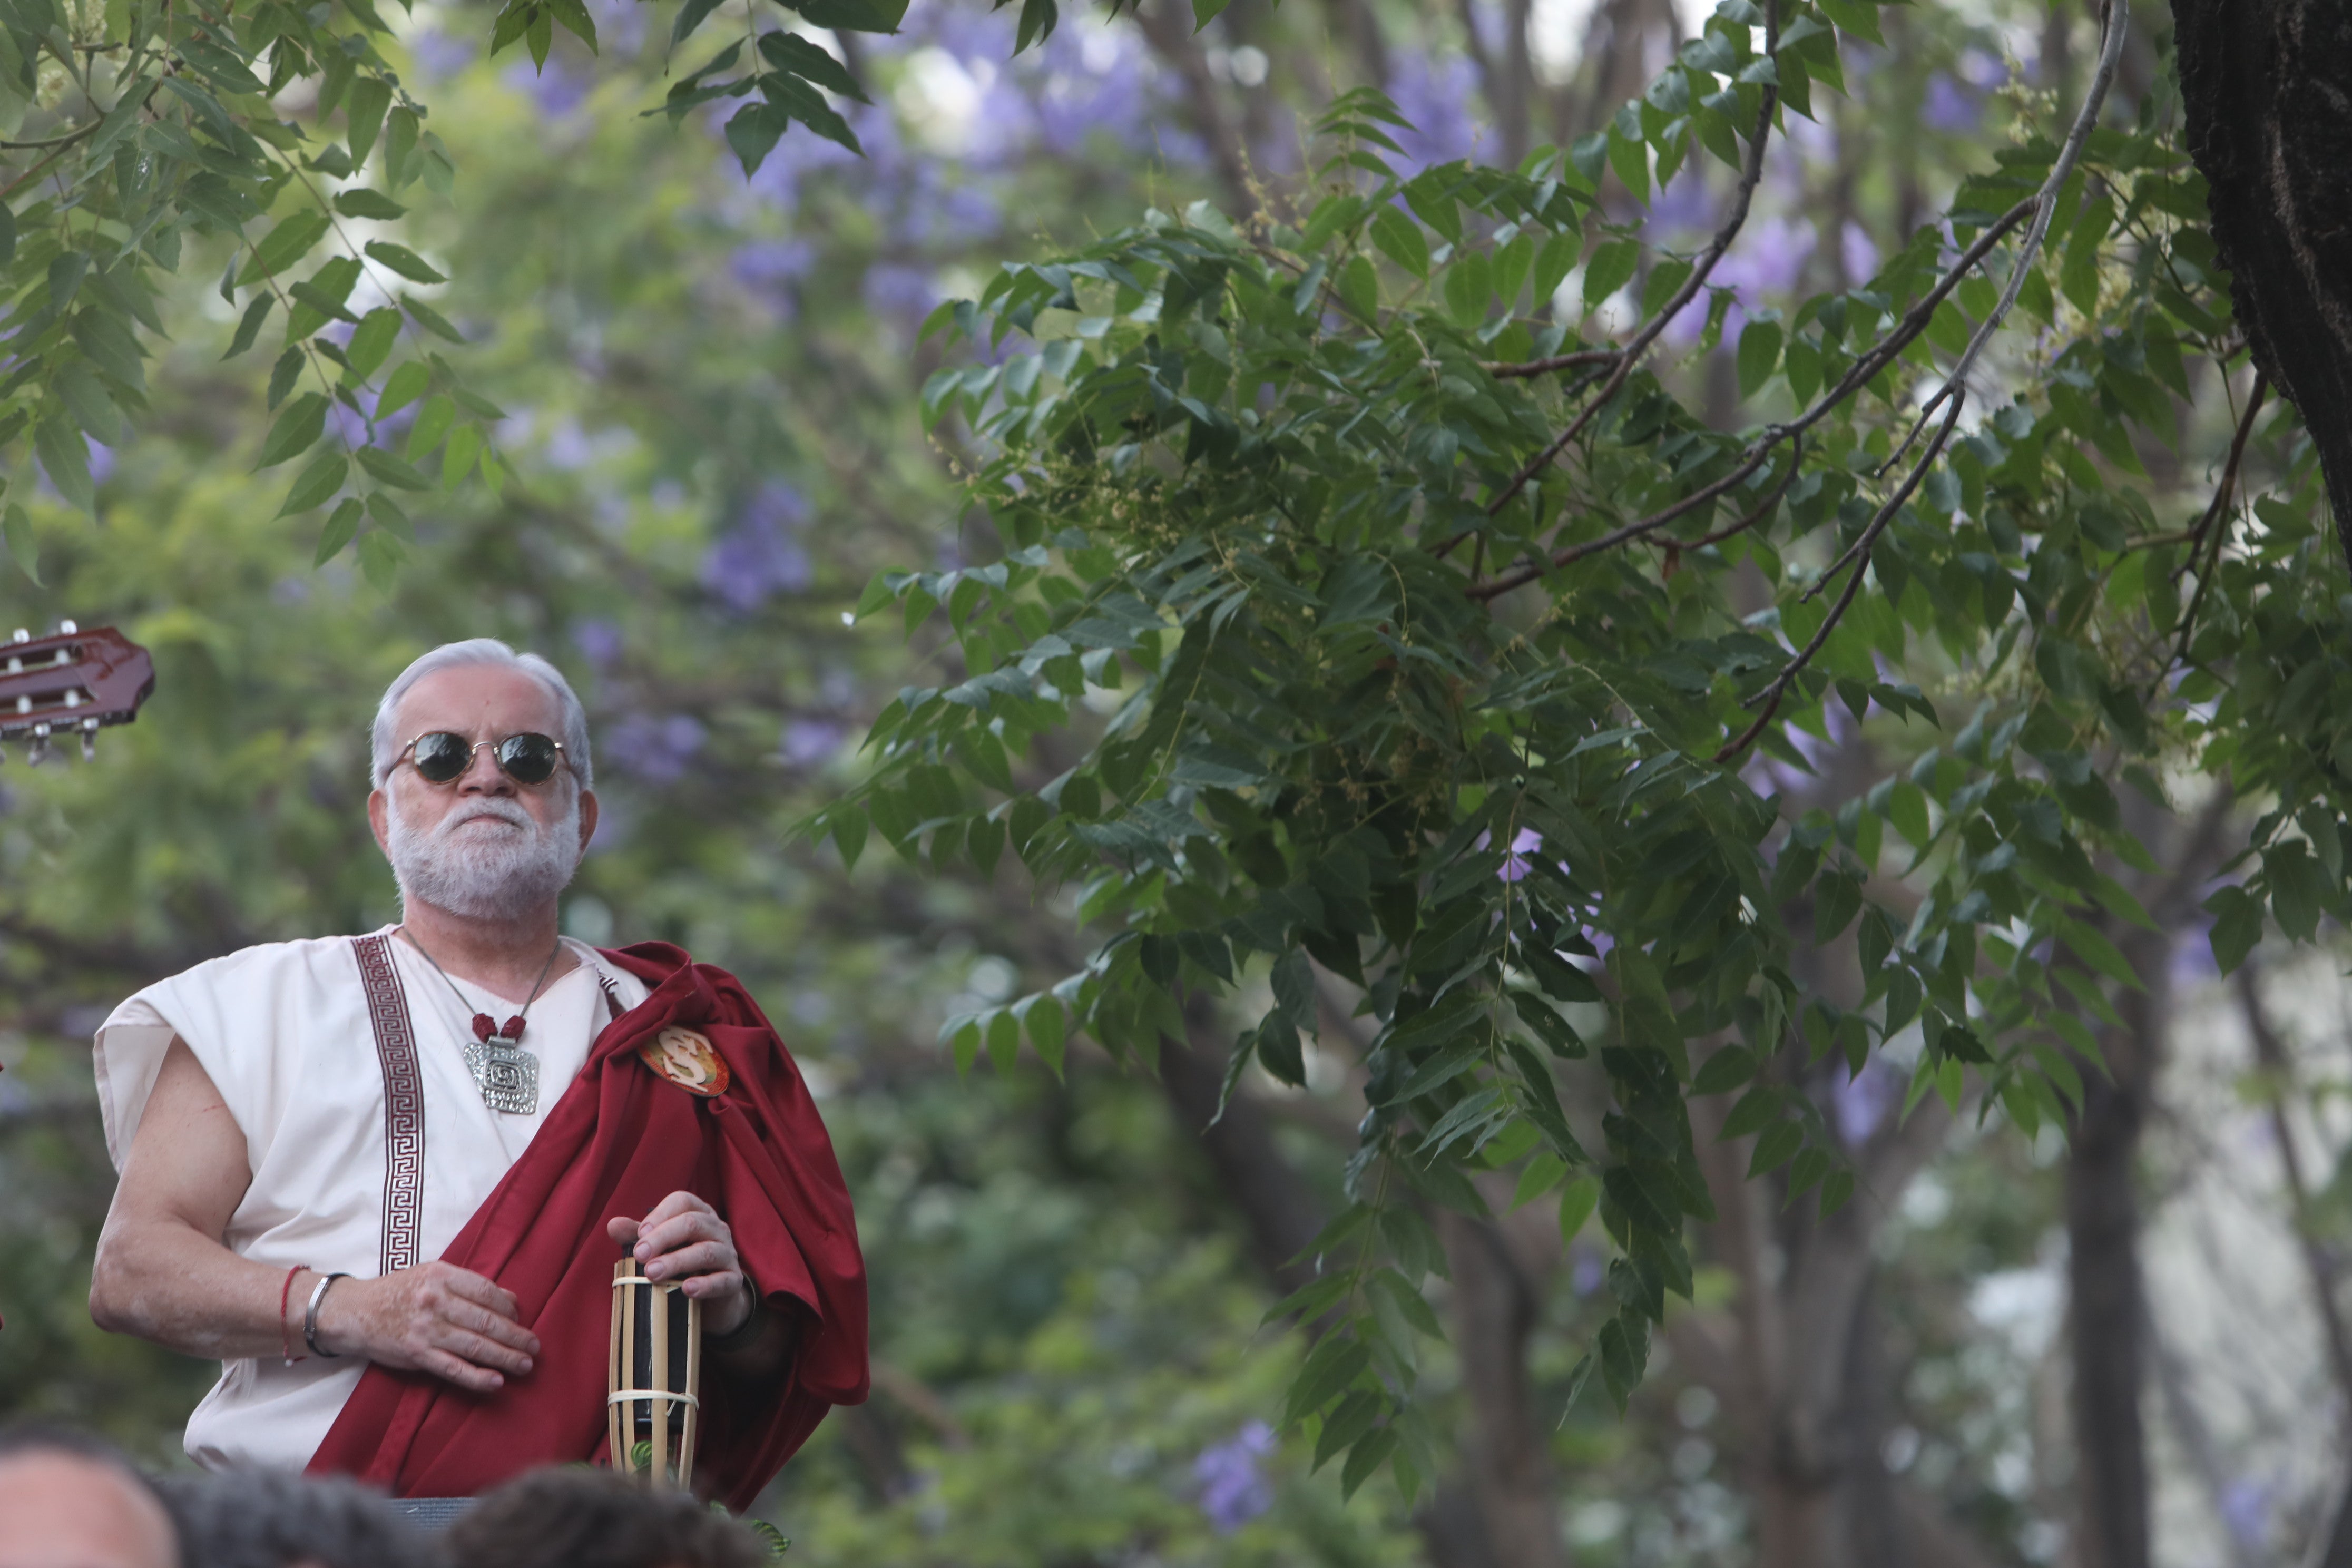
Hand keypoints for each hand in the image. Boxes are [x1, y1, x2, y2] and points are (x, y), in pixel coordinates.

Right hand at [314, 1261, 539, 1393]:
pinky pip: (453, 1369)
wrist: (354, 1312)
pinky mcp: (417, 1355)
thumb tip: (511, 1298)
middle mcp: (436, 1302)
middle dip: (516, 1336)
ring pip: (475, 1346)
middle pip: (487, 1321)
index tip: (521, 1318)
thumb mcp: (431, 1275)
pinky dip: (477, 1377)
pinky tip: (496, 1382)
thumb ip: (469, 1285)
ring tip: (525, 1364)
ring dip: (505, 1357)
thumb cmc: (398, 1292)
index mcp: (442, 1276)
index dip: (510, 1308)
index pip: (487, 1292)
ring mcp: (426, 1330)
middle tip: (534, 1347)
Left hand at [607, 1192, 750, 1335]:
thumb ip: (638, 1236)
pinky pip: (723, 1280)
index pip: (683, 1201)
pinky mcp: (733, 1281)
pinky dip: (705, 1284)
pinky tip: (687, 1289)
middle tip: (640, 1255)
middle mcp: (717, 1229)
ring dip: (678, 1261)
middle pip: (693, 1223)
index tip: (639, 1234)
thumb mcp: (660, 1248)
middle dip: (663, 1237)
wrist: (711, 1300)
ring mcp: (728, 1254)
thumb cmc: (682, 1265)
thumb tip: (613, 1225)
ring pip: (707, 1251)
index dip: (660, 1214)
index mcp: (699, 1214)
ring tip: (653, 1273)